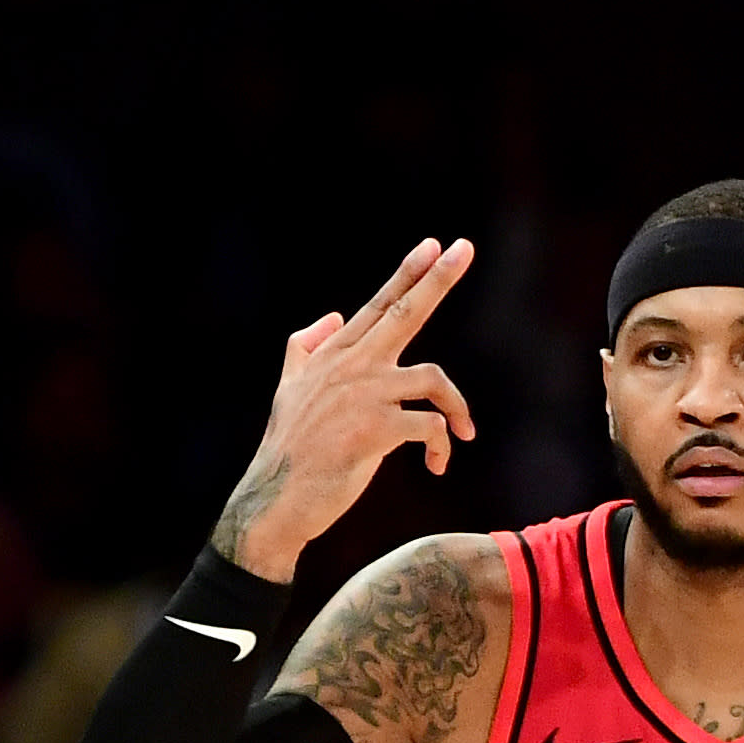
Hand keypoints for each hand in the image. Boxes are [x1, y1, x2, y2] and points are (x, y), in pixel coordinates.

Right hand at [212, 237, 477, 575]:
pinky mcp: (375, 430)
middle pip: (404, 313)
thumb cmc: (290, 447)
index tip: (434, 244)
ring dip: (458, 406)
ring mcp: (363, 395)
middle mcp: (351, 366)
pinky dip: (442, 445)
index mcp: (336, 354)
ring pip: (433, 379)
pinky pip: (430, 427)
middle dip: (438, 279)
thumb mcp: (289, 388)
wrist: (277, 498)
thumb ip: (305, 347)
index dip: (408, 273)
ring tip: (466, 431)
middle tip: (465, 248)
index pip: (379, 305)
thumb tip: (330, 316)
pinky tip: (437, 465)